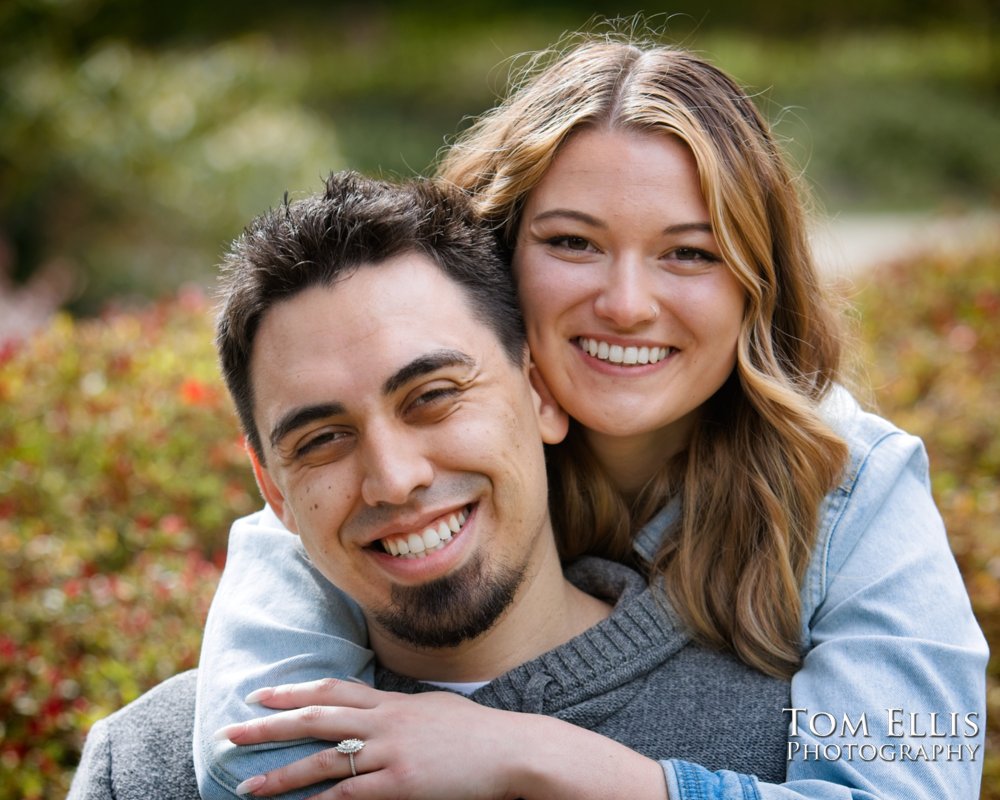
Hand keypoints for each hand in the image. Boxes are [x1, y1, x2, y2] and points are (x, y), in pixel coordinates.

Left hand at [216, 678, 527, 798]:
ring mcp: (392, 752)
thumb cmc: (476, 731)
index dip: (292, 691)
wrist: (511, 749)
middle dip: (269, 726)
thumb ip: (400, 709)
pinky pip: (351, 795)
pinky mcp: (402, 784)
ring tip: (248, 787)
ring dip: (281, 775)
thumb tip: (378, 708)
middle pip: (316, 718)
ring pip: (324, 760)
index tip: (259, 695)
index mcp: (391, 702)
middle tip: (230, 732)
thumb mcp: (433, 707)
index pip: (331, 689)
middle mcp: (385, 722)